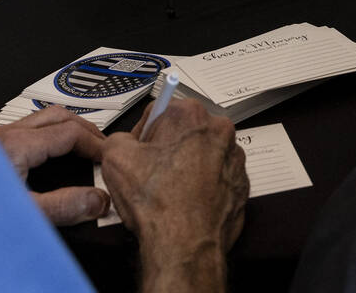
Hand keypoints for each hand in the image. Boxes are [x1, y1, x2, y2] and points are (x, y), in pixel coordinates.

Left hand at [0, 106, 110, 224]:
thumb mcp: (22, 215)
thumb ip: (62, 207)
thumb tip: (97, 200)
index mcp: (16, 144)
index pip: (70, 131)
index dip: (95, 144)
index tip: (108, 159)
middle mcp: (4, 135)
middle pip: (57, 116)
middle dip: (84, 129)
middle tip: (101, 148)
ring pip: (38, 120)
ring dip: (64, 130)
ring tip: (80, 149)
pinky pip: (23, 131)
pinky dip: (45, 137)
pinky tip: (47, 158)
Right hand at [98, 99, 247, 292]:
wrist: (185, 245)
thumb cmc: (156, 201)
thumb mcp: (114, 157)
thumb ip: (117, 138)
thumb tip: (124, 142)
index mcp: (189, 115)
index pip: (159, 110)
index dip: (143, 133)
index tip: (138, 152)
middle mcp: (219, 130)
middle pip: (184, 132)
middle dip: (167, 148)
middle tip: (151, 173)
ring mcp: (234, 158)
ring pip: (203, 154)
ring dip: (187, 166)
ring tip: (170, 191)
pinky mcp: (242, 184)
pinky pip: (217, 178)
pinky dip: (203, 186)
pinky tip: (187, 202)